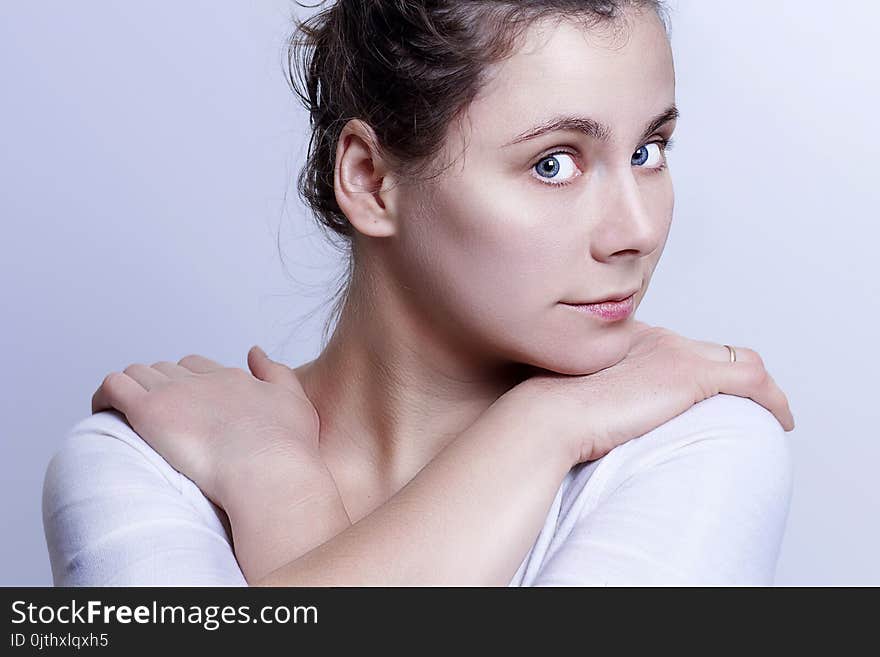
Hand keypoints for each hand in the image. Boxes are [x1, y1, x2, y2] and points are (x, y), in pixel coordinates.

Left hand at [91, 346, 322, 507]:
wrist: (270, 472)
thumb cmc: (288, 449)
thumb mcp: (296, 402)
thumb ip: (276, 372)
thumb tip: (254, 350)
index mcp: (233, 379)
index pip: (197, 366)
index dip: (186, 383)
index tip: (184, 407)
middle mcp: (202, 379)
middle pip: (166, 369)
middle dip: (157, 388)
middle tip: (154, 419)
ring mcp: (175, 393)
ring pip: (138, 373)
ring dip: (131, 391)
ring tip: (125, 418)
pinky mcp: (150, 410)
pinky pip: (113, 386)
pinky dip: (104, 395)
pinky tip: (105, 413)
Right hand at [512, 321, 795, 464]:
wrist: (546, 416)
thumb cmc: (548, 417)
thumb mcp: (571, 399)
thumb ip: (590, 399)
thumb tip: (595, 425)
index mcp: (625, 340)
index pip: (676, 349)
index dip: (694, 373)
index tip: (696, 401)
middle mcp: (653, 338)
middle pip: (709, 352)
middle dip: (729, 379)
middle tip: (743, 408)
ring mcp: (673, 353)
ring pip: (737, 361)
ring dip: (757, 390)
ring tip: (769, 415)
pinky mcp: (690, 375)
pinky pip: (752, 380)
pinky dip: (773, 399)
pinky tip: (781, 421)